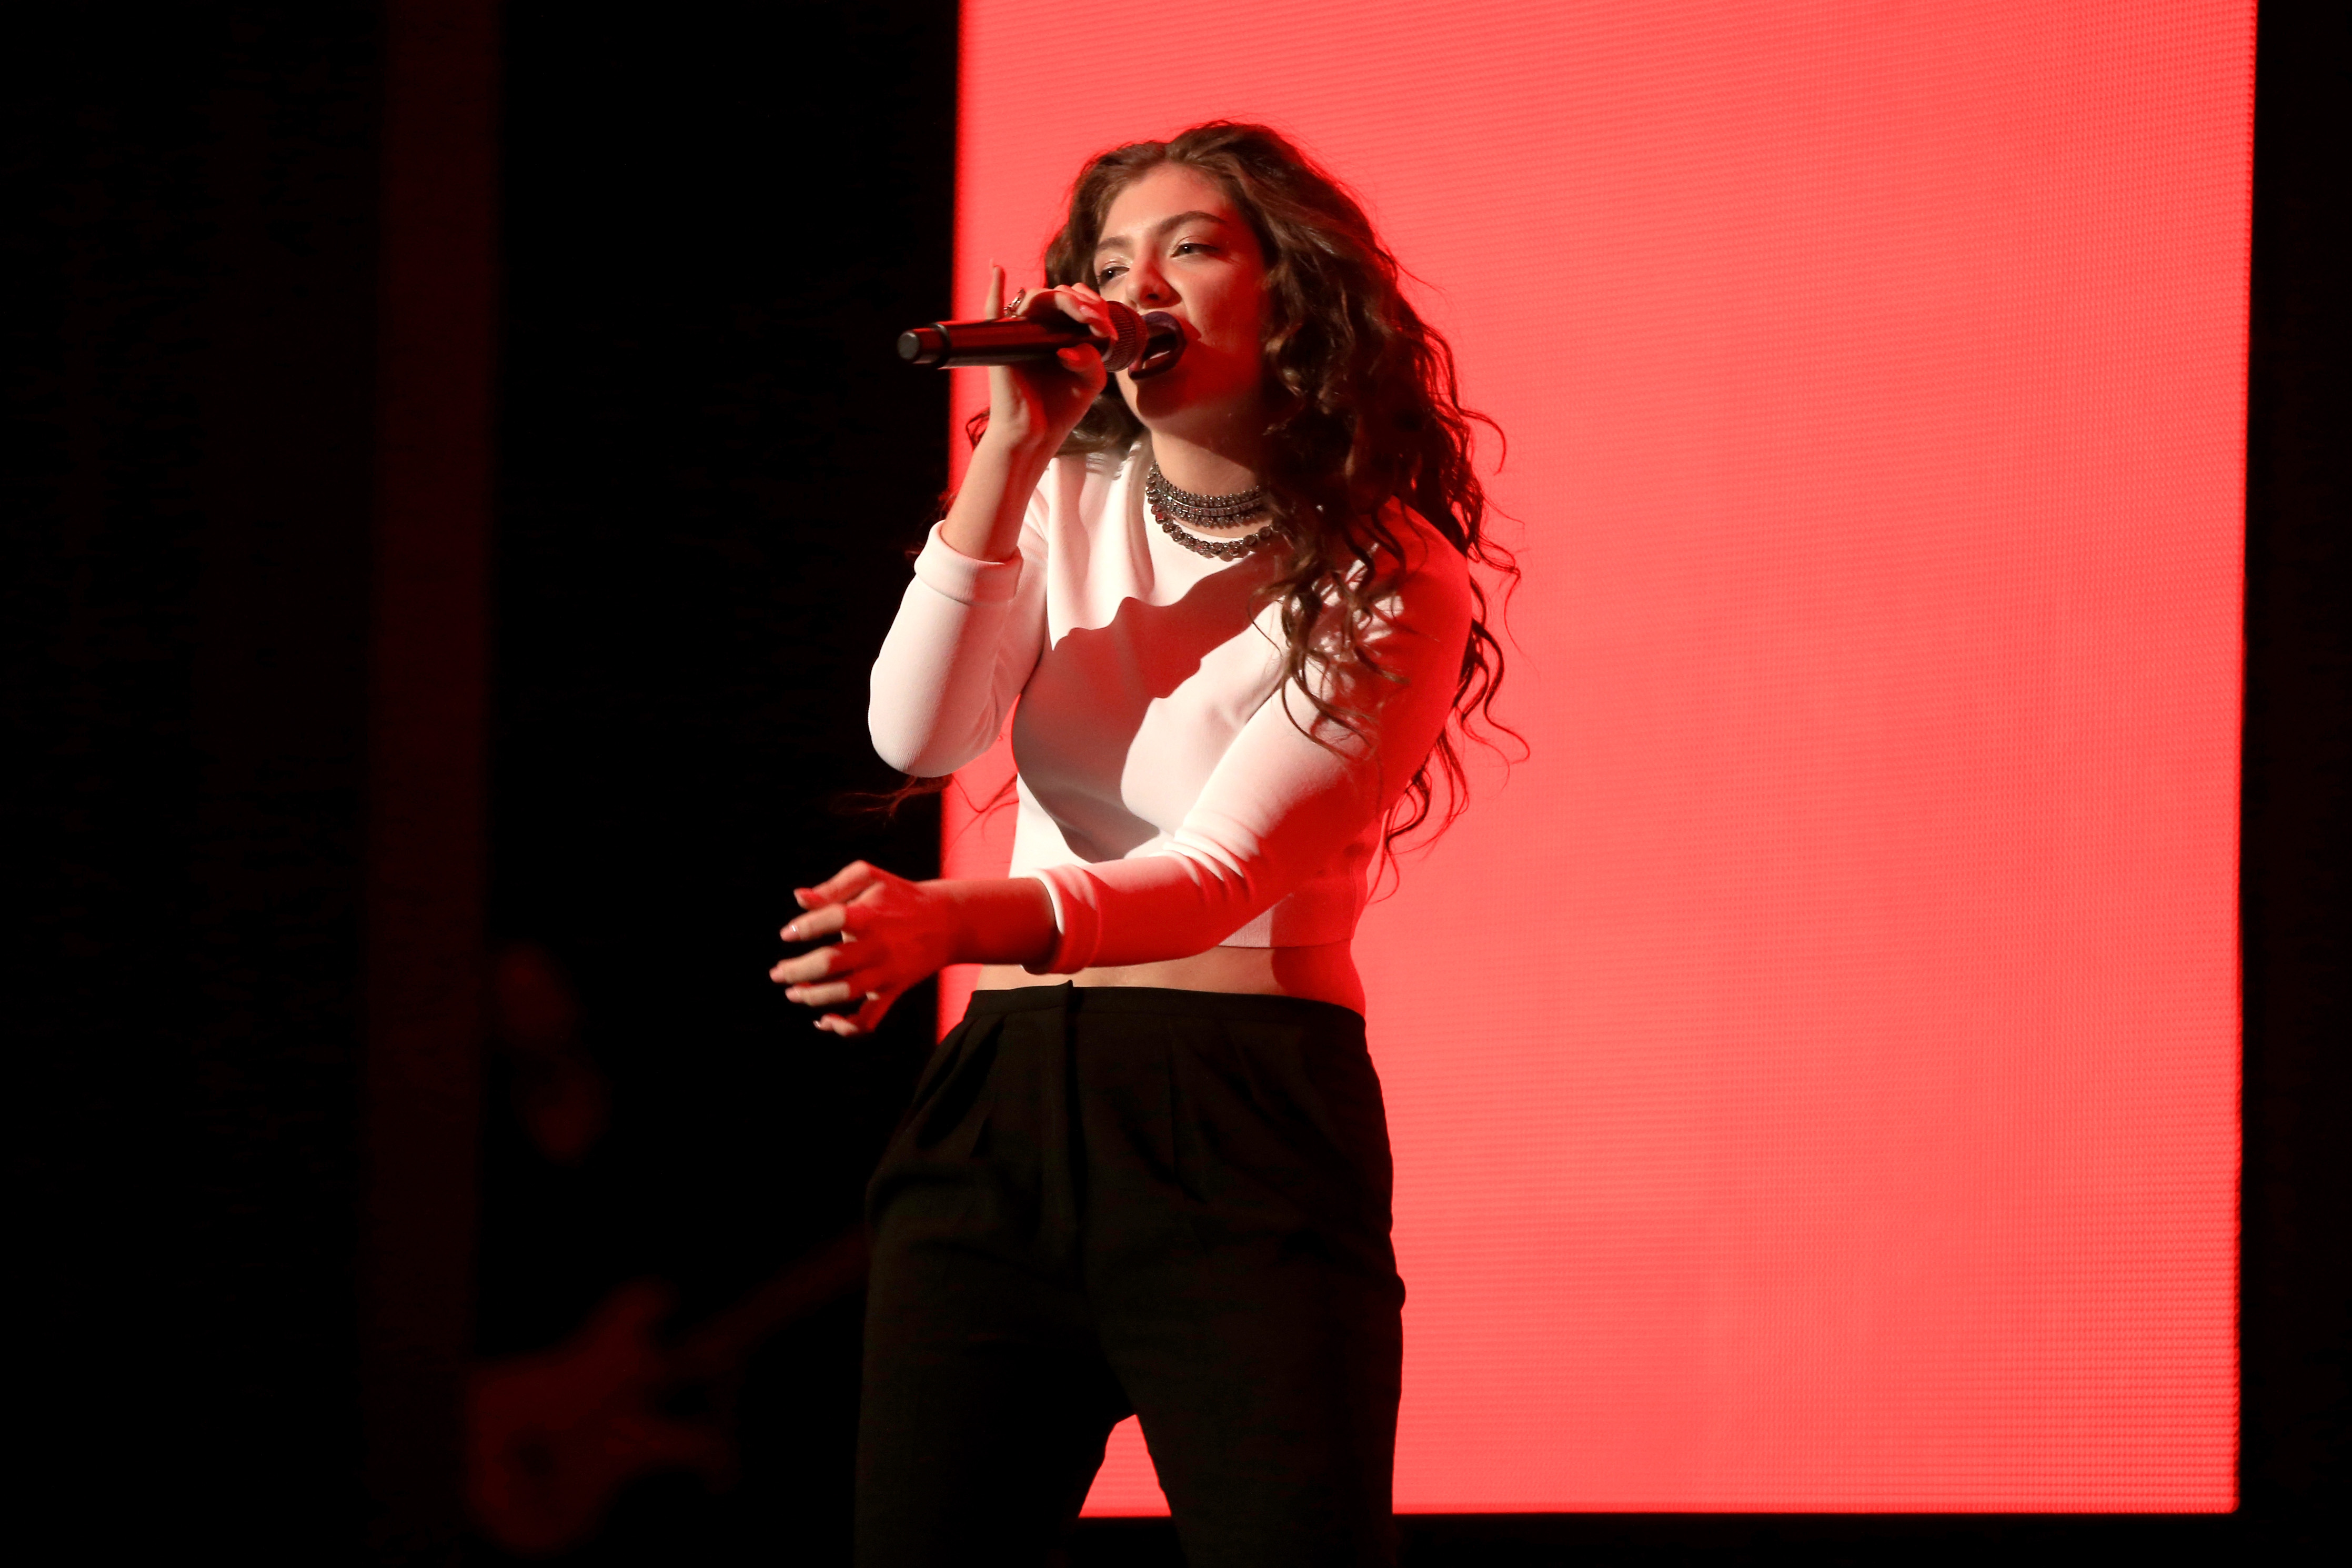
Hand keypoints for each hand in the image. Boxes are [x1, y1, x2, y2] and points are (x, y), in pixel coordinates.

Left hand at [768, 861, 954, 1036]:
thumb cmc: (901, 896)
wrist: (947, 922)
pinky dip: (845, 1027)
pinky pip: (868, 1018)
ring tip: (794, 992)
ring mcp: (885, 972)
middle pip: (831, 962)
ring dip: (813, 996)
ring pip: (845, 992)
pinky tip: (825, 1021)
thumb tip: (798, 897)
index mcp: (869, 915)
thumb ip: (834, 887)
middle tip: (777, 974)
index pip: (831, 918)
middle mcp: (877, 946)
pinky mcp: (893, 991)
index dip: (804, 928)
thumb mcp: (870, 878)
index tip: (787, 935)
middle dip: (796, 970)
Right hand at [980, 263, 1111, 454]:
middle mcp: (1040, 328)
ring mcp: (1020, 333)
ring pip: (1037, 297)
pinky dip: (994, 287)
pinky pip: (993, 309)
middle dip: (1085, 303)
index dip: (1096, 308)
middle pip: (1061, 295)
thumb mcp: (1090, 381)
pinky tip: (998, 268)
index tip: (1110, 332)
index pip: (1078, 303)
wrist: (1035, 434)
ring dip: (1063, 298)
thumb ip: (1092, 358)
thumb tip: (1071, 347)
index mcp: (1061, 333)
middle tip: (1100, 324)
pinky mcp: (1003, 343)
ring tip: (1083, 314)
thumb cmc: (1060, 409)